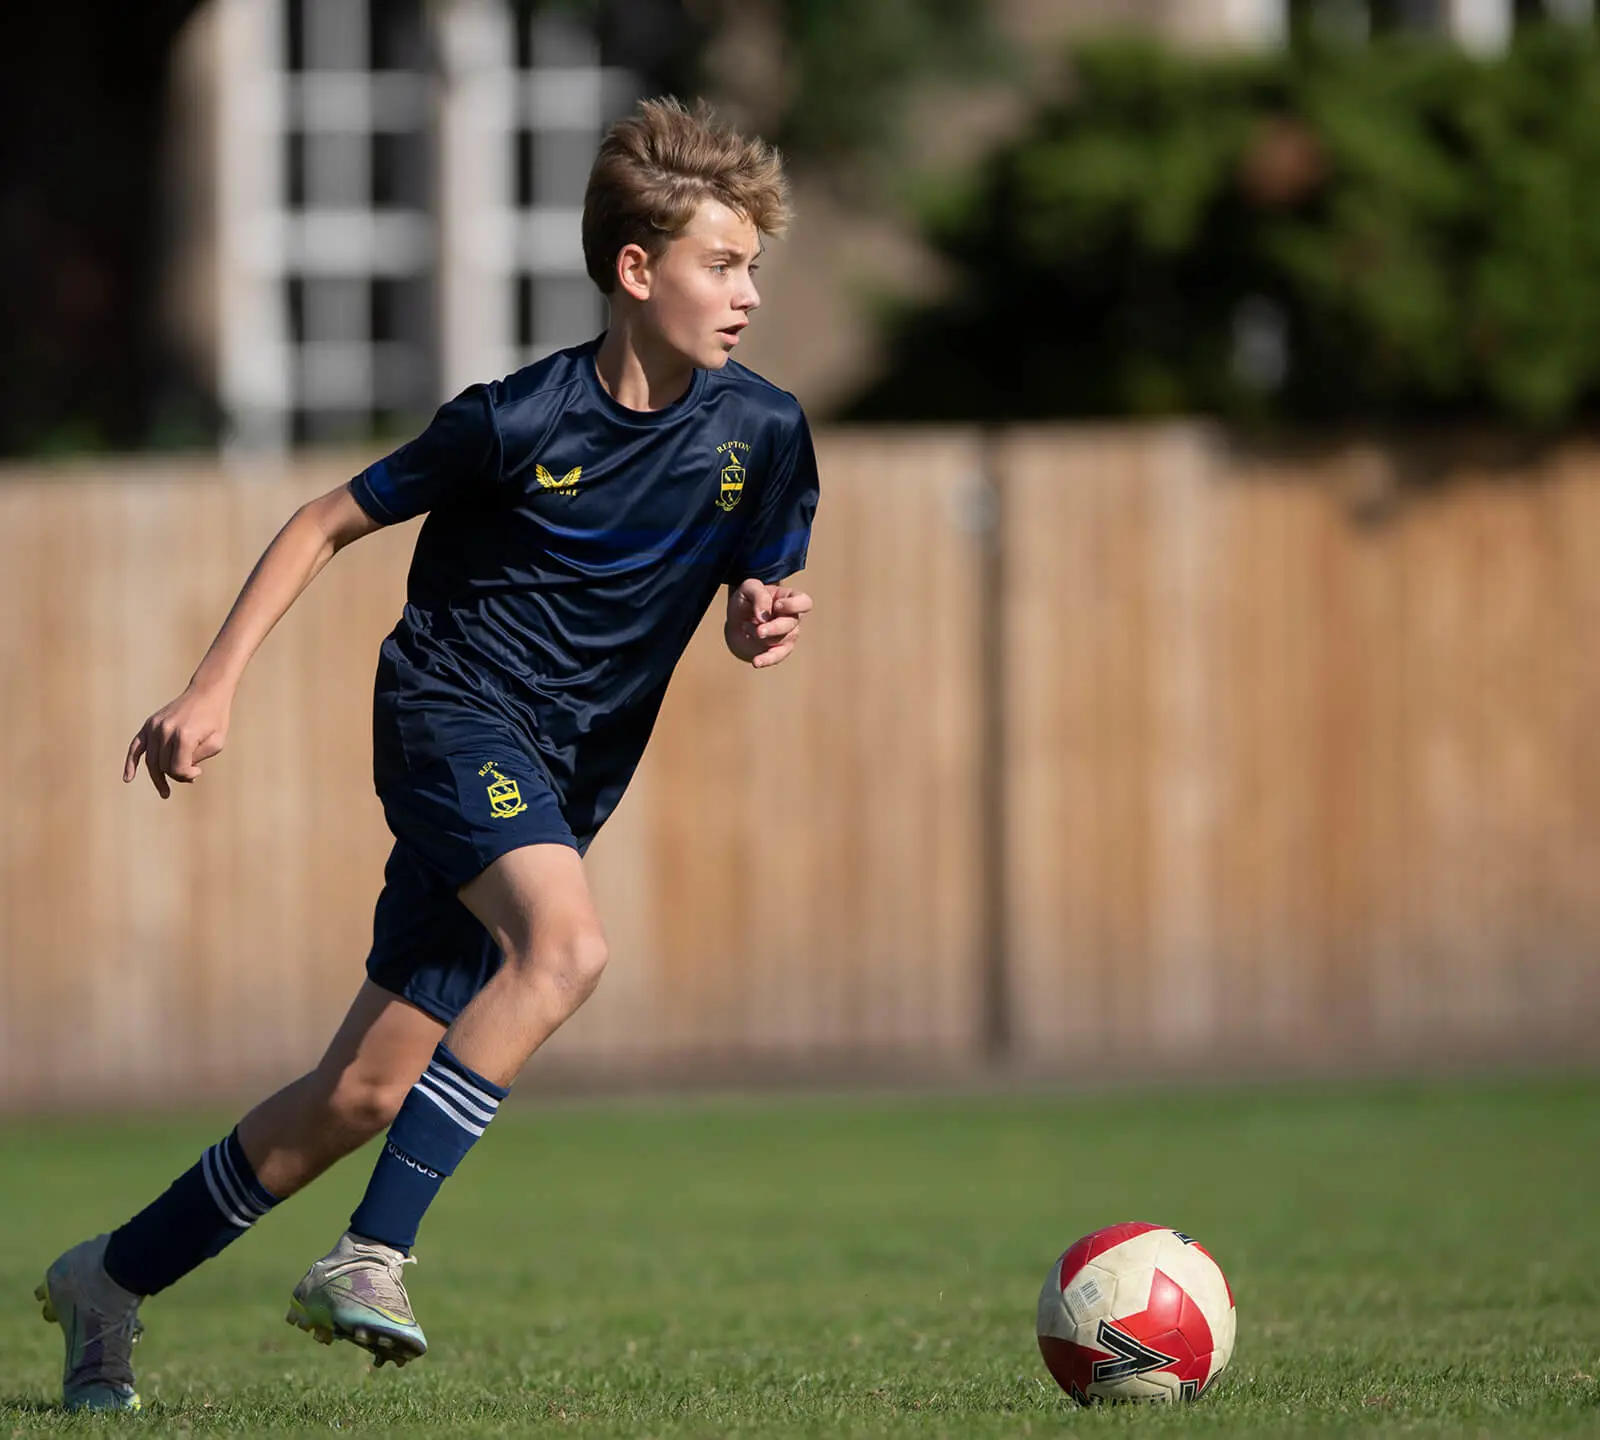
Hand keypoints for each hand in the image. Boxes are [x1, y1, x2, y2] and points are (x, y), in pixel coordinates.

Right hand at [123, 684, 231, 798]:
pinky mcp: (149, 724)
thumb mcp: (216, 743)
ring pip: (151, 761)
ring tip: (165, 792)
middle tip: (192, 774)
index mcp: (184, 735)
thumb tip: (179, 774)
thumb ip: (196, 760)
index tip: (199, 772)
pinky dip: (130, 763)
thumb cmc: (215, 720)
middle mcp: (165, 730)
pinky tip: (128, 778)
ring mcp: (154, 726)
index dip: (187, 776)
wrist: (206, 694)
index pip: (177, 768)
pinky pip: (135, 747)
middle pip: (164, 766)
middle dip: (176, 775)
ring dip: (159, 776)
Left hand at [725, 578, 811, 669]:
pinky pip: (777, 657)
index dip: (793, 605)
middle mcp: (792, 618)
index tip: (776, 606)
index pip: (804, 603)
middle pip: (791, 624)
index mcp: (790, 598)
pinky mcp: (778, 650)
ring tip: (745, 627)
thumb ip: (759, 595)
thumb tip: (764, 616)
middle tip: (759, 630)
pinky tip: (756, 662)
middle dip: (774, 628)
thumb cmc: (746, 601)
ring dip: (761, 637)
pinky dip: (767, 659)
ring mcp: (787, 636)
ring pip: (782, 640)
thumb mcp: (748, 589)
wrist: (735, 621)